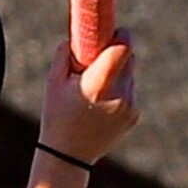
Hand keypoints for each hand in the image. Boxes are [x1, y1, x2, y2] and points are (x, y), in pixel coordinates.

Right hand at [37, 35, 138, 171]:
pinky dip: (119, 92)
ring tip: (94, 90)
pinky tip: (100, 106)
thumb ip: (66, 54)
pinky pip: (130, 92)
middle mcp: (120, 93)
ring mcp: (130, 106)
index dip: (121, 34)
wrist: (68, 157)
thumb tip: (79, 36)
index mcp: (99, 83)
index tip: (114, 31)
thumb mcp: (53, 82)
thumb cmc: (57, 116)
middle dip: (116, 53)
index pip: (124, 46)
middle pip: (129, 58)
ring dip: (116, 74)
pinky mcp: (134, 116)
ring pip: (129, 75)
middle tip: (98, 58)